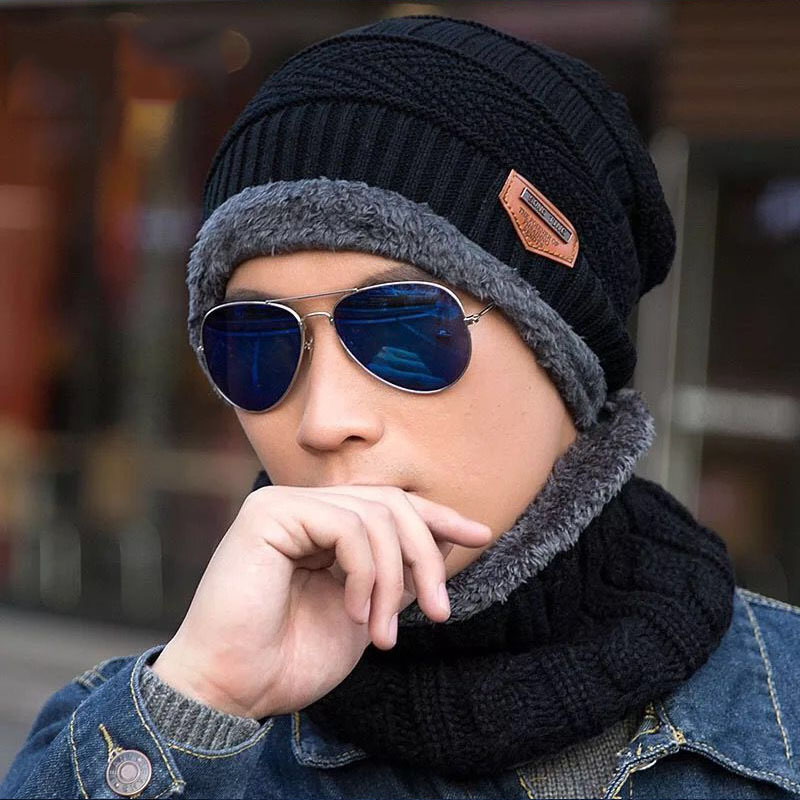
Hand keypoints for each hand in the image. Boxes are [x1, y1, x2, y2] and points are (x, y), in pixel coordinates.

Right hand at [150, 484, 491, 718]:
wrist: (235, 690)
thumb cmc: (291, 658)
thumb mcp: (367, 611)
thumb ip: (397, 571)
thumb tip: (447, 535)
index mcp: (321, 526)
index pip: (389, 505)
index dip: (437, 519)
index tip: (482, 535)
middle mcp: (302, 507)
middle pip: (391, 504)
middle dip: (426, 556)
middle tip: (438, 611)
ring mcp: (284, 505)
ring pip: (375, 515)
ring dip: (393, 578)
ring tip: (383, 633)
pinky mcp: (270, 513)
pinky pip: (347, 526)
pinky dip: (364, 572)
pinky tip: (353, 611)